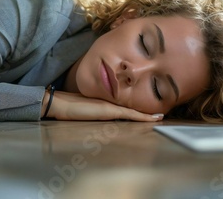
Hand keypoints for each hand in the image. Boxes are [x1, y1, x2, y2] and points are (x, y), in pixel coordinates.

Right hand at [43, 91, 163, 121]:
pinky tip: (153, 119)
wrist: (62, 103)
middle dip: (145, 113)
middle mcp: (110, 104)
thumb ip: (93, 109)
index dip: (138, 111)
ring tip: (160, 117)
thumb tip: (95, 113)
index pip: (125, 108)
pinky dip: (142, 117)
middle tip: (161, 115)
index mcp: (105, 104)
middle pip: (131, 109)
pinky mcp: (110, 110)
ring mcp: (111, 106)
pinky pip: (130, 114)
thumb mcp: (84, 109)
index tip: (150, 114)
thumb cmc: (69, 108)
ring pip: (133, 111)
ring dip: (146, 115)